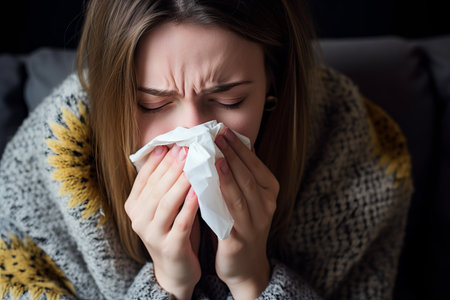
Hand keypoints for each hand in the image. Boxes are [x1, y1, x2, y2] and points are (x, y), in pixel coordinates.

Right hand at [124, 145, 200, 299]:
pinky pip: (181, 222)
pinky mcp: (170, 247)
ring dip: (179, 181)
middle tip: (186, 148)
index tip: (172, 142)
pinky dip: (189, 205)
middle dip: (171, 166)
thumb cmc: (173, 229)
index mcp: (134, 206)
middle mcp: (138, 219)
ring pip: (166, 203)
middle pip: (156, 187)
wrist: (176, 269)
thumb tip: (174, 149)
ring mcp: (152, 234)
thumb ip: (165, 182)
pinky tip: (198, 191)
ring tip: (192, 164)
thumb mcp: (164, 205)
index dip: (158, 160)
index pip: (145, 178)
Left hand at [214, 128, 279, 299]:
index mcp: (270, 190)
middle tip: (216, 135)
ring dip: (228, 174)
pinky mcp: (239, 239)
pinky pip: (228, 216)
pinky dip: (218, 200)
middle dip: (232, 154)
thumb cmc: (242, 223)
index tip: (224, 130)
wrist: (244, 265)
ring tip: (215, 156)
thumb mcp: (247, 197)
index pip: (254, 163)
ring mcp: (255, 223)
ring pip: (241, 194)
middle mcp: (266, 205)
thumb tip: (228, 144)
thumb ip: (241, 174)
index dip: (239, 146)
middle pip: (248, 175)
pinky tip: (205, 188)